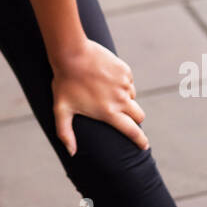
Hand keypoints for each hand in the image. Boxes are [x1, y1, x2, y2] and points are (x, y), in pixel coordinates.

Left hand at [50, 39, 147, 155]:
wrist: (72, 53)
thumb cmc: (65, 82)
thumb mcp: (61, 109)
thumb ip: (65, 133)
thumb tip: (71, 153)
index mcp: (109, 112)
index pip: (132, 131)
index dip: (140, 140)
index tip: (144, 146)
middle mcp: (121, 100)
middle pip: (138, 115)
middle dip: (135, 119)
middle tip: (125, 117)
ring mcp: (124, 84)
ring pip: (132, 97)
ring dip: (125, 99)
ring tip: (106, 93)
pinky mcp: (125, 70)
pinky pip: (128, 81)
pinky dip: (122, 83)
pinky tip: (107, 79)